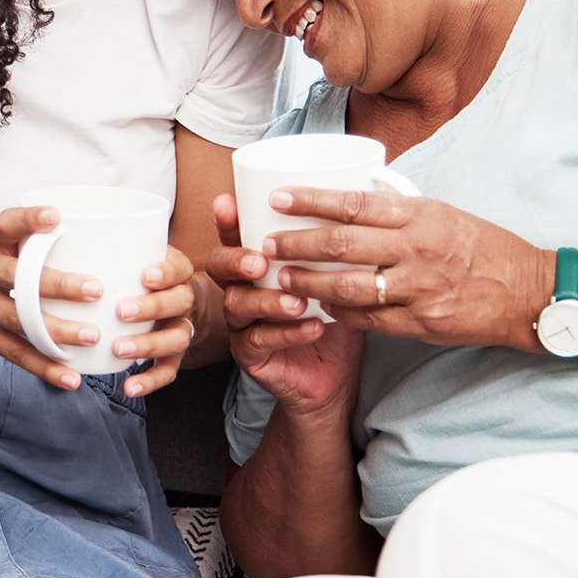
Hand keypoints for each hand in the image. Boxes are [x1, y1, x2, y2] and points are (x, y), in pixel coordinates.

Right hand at [0, 208, 198, 394]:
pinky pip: (14, 352)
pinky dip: (43, 366)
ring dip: (55, 331)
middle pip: (16, 278)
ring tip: (91, 336)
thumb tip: (98, 239)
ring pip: (17, 320)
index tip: (55, 216)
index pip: (5, 224)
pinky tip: (71, 377)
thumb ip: (29, 240)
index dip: (28, 220)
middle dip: (56, 285)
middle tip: (95, 290)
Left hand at [116, 244, 201, 397]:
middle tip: (121, 311)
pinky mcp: (173, 354)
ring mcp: (180, 326)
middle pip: (179, 301)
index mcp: (173, 268)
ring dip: (148, 345)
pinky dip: (151, 380)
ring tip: (119, 349)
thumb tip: (51, 223)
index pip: (178, 267)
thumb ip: (101, 242)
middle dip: (151, 307)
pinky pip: (169, 370)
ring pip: (177, 338)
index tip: (143, 275)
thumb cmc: (132, 269)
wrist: (167, 296)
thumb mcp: (127, 250)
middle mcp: (182, 297)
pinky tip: (129, 387)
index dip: (165, 271)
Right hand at [206, 194, 362, 415]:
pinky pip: (259, 341)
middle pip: (219, 268)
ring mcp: (241, 323)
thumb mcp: (336, 277)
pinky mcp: (250, 354)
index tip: (228, 203)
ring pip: (237, 305)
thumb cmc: (333, 317)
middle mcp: (241, 289)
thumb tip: (359, 205)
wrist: (335, 374)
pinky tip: (313, 326)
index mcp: (256, 265)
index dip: (227, 221)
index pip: (234, 237)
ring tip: (297, 302)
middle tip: (260, 262)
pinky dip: (287, 332)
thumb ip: (334, 249)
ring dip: (267, 300)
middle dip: (236, 260)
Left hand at [260, 187, 551, 349]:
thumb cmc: (484, 247)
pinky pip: (368, 318)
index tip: (277, 199)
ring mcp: (417, 289)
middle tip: (266, 245)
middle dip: (296, 245)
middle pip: (341, 246)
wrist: (529, 292)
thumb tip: (355, 191)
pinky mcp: (420, 322)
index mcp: (420, 216)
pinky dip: (340, 313)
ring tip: (282, 279)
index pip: (354, 204)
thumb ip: (400, 208)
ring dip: (308, 284)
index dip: (311, 201)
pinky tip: (320, 308)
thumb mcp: (444, 213)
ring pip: (347, 287)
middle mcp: (416, 250)